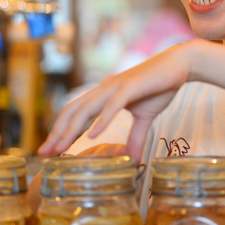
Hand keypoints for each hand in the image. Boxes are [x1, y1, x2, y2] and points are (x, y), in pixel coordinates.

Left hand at [38, 41, 196, 161]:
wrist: (179, 65)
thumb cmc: (160, 87)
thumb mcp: (146, 118)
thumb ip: (135, 137)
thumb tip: (132, 159)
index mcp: (104, 94)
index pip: (75, 113)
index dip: (60, 130)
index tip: (49, 150)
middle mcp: (104, 89)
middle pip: (73, 111)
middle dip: (58, 132)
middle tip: (45, 153)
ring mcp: (116, 87)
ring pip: (87, 109)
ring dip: (72, 129)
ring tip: (61, 148)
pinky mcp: (131, 87)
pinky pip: (113, 105)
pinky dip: (101, 120)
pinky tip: (92, 136)